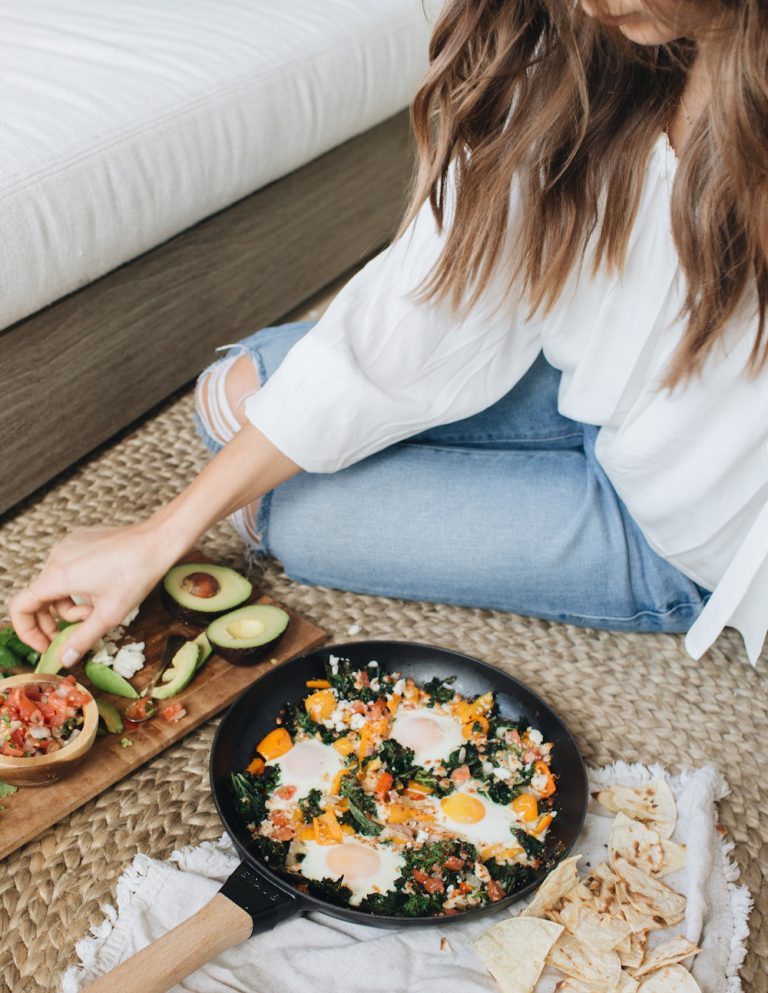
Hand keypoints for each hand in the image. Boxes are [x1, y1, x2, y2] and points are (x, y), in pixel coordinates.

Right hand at [8, 422, 297, 667]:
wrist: (171, 532)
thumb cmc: (148, 568)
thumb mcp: (116, 610)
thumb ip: (86, 637)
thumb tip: (66, 662)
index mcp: (60, 572)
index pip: (19, 606)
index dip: (26, 631)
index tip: (48, 645)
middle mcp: (61, 554)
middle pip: (39, 597)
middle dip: (56, 619)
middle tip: (85, 630)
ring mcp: (74, 544)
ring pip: (58, 585)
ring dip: (74, 605)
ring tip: (107, 608)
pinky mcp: (89, 540)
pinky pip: (74, 571)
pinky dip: (84, 588)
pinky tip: (114, 588)